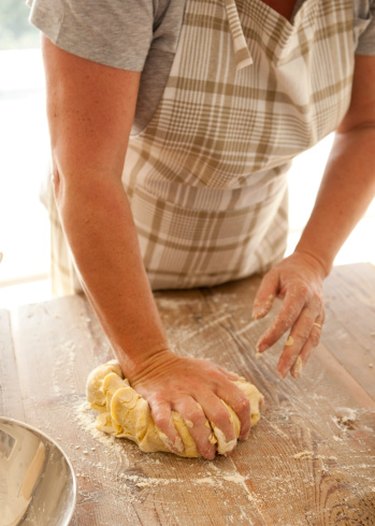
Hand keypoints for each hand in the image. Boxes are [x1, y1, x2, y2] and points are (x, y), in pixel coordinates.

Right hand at [122, 350, 250, 458]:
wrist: (152, 360)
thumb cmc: (186, 369)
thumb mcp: (211, 368)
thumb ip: (231, 380)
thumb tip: (256, 398)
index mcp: (215, 379)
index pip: (239, 400)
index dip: (245, 422)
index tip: (243, 436)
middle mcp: (198, 385)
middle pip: (219, 413)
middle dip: (226, 436)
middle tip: (226, 450)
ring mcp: (177, 393)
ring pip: (194, 419)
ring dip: (203, 441)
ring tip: (207, 454)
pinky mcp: (158, 399)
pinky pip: (164, 420)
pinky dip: (171, 436)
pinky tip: (178, 447)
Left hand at [252, 252, 325, 378]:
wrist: (311, 265)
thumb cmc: (287, 271)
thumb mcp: (271, 276)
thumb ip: (264, 295)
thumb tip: (256, 317)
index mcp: (300, 291)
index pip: (287, 316)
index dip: (274, 334)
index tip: (260, 348)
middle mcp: (312, 304)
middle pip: (302, 332)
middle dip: (291, 353)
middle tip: (279, 371)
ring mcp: (319, 312)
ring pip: (311, 338)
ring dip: (302, 358)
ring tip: (291, 375)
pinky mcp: (321, 318)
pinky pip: (315, 337)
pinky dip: (308, 352)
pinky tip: (299, 365)